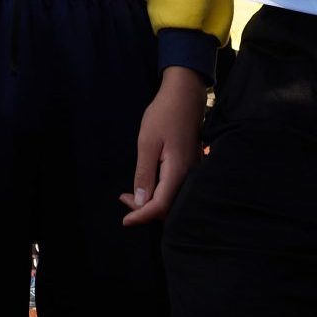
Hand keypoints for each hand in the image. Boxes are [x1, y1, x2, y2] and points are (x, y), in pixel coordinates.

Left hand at [119, 66, 204, 224]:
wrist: (185, 95)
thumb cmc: (164, 115)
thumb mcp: (147, 143)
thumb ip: (144, 174)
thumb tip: (140, 201)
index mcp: (178, 172)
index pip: (160, 206)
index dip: (142, 216)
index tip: (124, 221)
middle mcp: (189, 176)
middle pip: (167, 207)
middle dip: (144, 210)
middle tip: (123, 199)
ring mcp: (192, 172)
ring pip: (172, 199)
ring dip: (151, 202)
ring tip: (129, 195)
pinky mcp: (191, 167)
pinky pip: (175, 189)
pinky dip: (159, 193)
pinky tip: (145, 185)